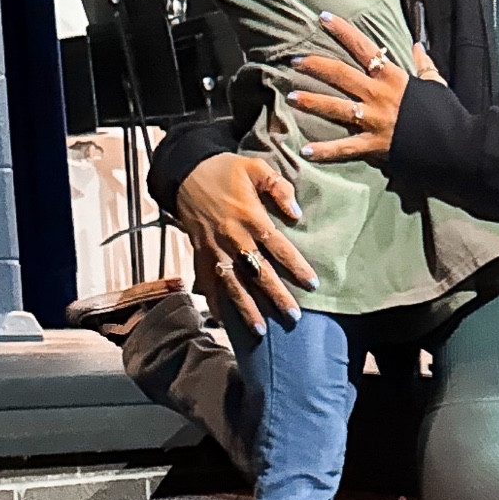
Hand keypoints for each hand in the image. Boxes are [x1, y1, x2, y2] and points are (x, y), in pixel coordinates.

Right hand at [174, 152, 317, 335]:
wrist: (187, 172)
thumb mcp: (256, 168)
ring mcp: (214, 248)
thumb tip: (296, 213)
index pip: (277, 246)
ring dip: (245, 308)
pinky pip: (207, 282)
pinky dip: (214, 302)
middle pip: (257, 272)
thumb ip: (279, 188)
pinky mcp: (200, 253)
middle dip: (275, 295)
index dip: (295, 265)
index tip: (312, 283)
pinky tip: (223, 321)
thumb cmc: (227, 170)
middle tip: (293, 317)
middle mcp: (232, 237)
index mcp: (249, 217)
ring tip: (260, 331)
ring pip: (232, 284)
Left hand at [289, 14, 445, 163]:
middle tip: (294, 60)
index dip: (342, 31)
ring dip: (312, 101)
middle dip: (315, 65)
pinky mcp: (375, 145)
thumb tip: (418, 45)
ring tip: (291, 97)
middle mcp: (378, 95)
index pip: (363, 47)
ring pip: (336, 108)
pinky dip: (325, 151)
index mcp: (392, 77)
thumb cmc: (447, 113)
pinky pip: (345, 148)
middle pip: (340, 74)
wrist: (456, 144)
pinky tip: (305, 150)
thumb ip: (424, 64)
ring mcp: (374, 121)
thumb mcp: (436, 84)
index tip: (323, 18)